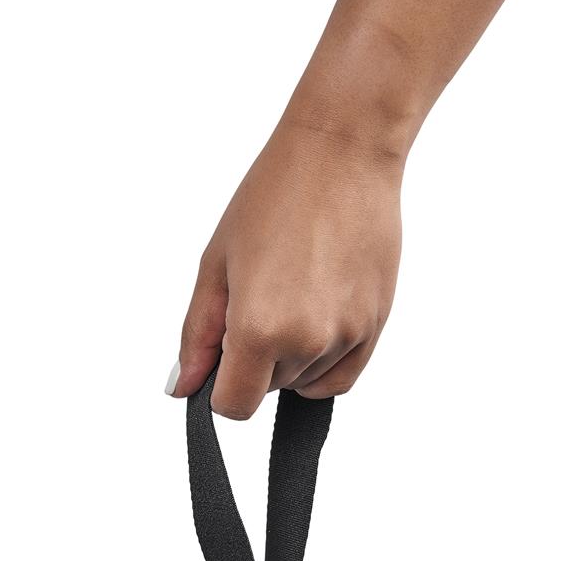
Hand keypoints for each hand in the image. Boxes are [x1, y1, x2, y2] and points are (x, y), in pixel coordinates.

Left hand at [166, 123, 402, 417]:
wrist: (343, 153)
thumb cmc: (275, 195)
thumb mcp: (216, 266)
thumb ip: (198, 336)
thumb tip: (184, 388)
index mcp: (259, 329)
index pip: (234, 407)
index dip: (221, 388)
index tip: (223, 354)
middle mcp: (307, 342)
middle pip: (268, 389)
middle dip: (255, 358)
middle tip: (262, 293)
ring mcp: (347, 336)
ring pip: (305, 382)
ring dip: (292, 356)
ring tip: (295, 290)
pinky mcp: (376, 326)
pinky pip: (341, 377)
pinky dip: (324, 362)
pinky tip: (317, 315)